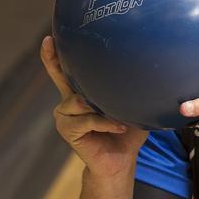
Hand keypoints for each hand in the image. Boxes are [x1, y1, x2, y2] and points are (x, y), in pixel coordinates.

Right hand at [42, 35, 147, 177]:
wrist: (121, 160)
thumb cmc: (127, 131)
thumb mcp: (131, 106)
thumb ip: (131, 90)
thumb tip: (149, 71)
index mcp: (81, 92)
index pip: (65, 71)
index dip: (54, 55)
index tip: (50, 38)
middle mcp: (69, 101)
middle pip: (61, 77)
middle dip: (55, 61)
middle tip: (53, 42)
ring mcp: (65, 116)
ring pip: (80, 100)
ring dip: (101, 106)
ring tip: (119, 114)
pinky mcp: (67, 130)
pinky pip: (87, 120)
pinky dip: (105, 122)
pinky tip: (119, 126)